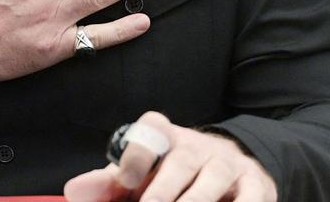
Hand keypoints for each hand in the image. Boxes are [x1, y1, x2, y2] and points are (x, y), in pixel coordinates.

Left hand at [64, 111, 277, 201]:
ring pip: (213, 180)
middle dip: (163, 193)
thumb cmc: (171, 175)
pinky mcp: (256, 186)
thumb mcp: (140, 175)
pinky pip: (250, 199)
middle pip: (181, 163)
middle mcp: (197, 145)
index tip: (125, 183)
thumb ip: (108, 185)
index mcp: (164, 135)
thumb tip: (73, 192)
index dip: (137, 157)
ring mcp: (228, 164)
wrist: (230, 167)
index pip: (149, 133)